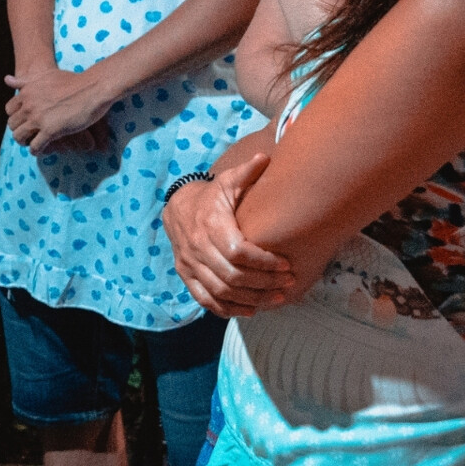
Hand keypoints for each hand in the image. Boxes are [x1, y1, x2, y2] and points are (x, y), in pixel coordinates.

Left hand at [5, 68, 113, 154]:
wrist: (93, 87)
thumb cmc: (73, 80)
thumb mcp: (44, 76)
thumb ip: (25, 81)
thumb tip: (6, 79)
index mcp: (26, 92)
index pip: (9, 110)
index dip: (16, 116)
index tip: (24, 121)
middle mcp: (28, 106)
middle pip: (12, 124)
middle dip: (19, 130)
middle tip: (28, 134)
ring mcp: (38, 119)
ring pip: (19, 137)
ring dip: (25, 142)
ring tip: (32, 143)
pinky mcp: (50, 131)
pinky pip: (35, 146)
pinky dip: (36, 150)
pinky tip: (42, 150)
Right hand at [164, 153, 293, 315]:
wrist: (177, 209)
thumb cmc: (212, 197)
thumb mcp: (228, 182)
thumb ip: (248, 173)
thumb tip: (266, 158)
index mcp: (210, 225)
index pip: (237, 252)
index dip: (264, 262)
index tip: (286, 264)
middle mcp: (196, 247)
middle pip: (231, 275)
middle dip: (264, 282)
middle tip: (287, 283)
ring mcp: (189, 264)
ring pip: (220, 291)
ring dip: (251, 298)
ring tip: (277, 297)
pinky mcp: (186, 275)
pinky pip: (205, 299)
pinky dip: (228, 308)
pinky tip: (251, 308)